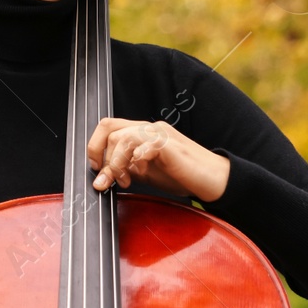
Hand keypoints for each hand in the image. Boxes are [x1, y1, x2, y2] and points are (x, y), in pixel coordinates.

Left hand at [86, 117, 231, 201]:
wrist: (213, 180)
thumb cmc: (183, 176)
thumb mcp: (146, 172)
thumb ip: (127, 168)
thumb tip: (103, 175)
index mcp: (143, 132)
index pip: (109, 126)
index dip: (94, 146)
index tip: (95, 169)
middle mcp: (150, 128)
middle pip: (110, 129)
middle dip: (101, 157)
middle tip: (105, 180)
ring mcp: (160, 134)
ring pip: (123, 138)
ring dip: (116, 163)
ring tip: (124, 181)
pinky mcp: (169, 145)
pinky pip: (143, 147)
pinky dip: (134, 163)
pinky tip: (139, 176)